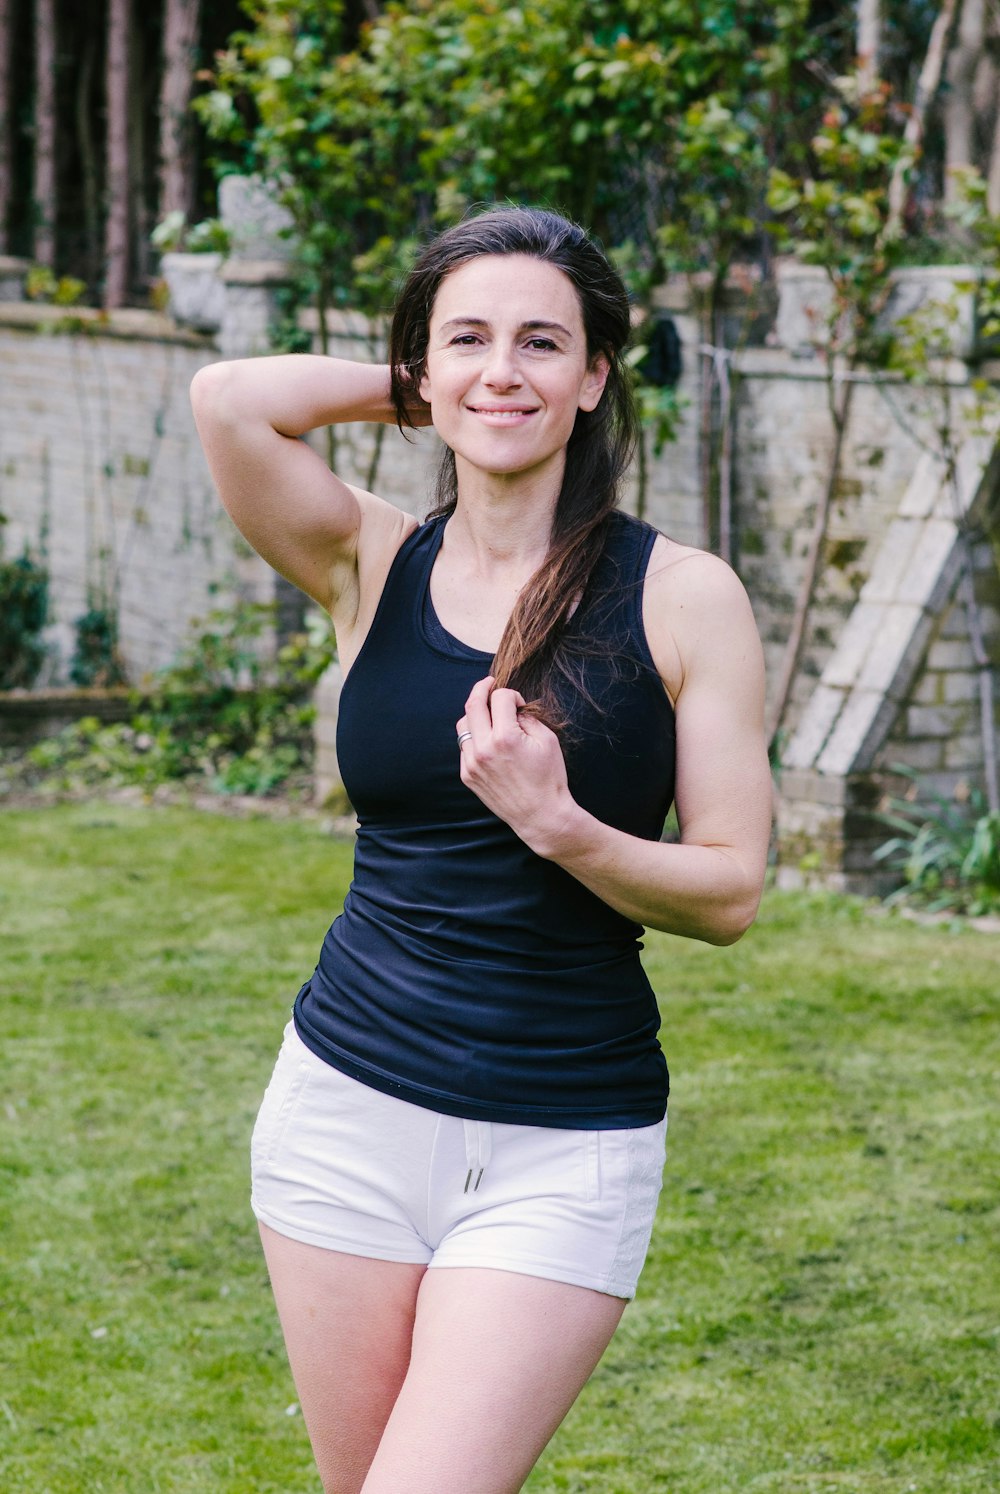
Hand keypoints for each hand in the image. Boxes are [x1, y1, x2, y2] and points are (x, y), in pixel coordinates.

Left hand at [456, 677, 578, 854]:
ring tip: (489, 715)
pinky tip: (489, 742)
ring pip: (463, 725)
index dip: (511, 694)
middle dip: (482, 688)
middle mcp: (484, 748)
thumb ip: (527, 718)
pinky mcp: (467, 775)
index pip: (499, 697)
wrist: (540, 815)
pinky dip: (475, 738)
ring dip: (475, 714)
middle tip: (489, 684)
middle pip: (472, 704)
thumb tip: (513, 707)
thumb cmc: (549, 778)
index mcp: (505, 737)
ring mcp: (472, 763)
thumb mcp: (547, 740)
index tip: (518, 703)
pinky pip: (465, 746)